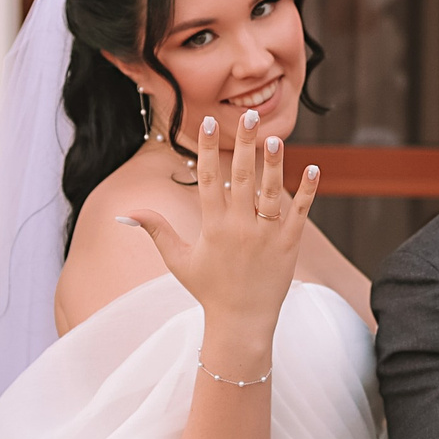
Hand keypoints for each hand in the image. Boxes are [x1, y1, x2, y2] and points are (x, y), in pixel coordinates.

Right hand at [123, 111, 318, 362]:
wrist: (241, 323)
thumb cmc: (208, 290)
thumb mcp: (177, 260)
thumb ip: (155, 230)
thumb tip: (125, 212)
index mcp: (213, 227)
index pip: (209, 179)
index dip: (208, 148)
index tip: (206, 122)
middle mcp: (240, 228)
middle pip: (241, 178)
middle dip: (244, 144)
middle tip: (249, 115)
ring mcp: (267, 236)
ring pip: (272, 192)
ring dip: (274, 164)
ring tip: (275, 137)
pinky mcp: (289, 245)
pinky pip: (300, 213)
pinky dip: (307, 191)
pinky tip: (313, 167)